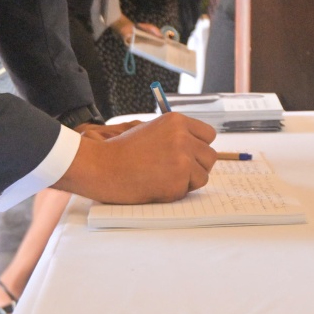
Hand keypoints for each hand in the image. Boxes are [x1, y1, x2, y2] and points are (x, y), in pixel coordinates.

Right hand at [55, 113, 216, 202]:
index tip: (191, 154)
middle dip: (198, 165)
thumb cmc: (123, 150)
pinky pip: (188, 190)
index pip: (208, 135)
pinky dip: (176, 192)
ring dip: (189, 180)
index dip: (200, 146)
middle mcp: (183, 138)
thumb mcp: (151, 129)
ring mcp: (182, 160)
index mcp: (177, 121)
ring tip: (166, 178)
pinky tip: (157, 185)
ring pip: (204, 175)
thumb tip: (197, 145)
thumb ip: (176, 134)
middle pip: (210, 156)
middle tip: (179, 171)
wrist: (102, 166)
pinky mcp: (177, 182)